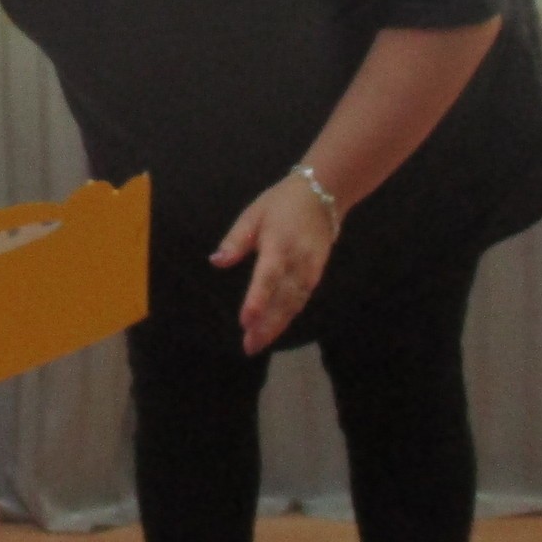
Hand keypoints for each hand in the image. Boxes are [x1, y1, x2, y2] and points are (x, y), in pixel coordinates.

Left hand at [211, 177, 336, 355]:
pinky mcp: (317, 273)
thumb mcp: (253, 214)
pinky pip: (302, 298)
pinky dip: (289, 315)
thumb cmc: (281, 203)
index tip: (246, 321)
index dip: (258, 300)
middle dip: (267, 324)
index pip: (268, 276)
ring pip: (294, 303)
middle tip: (250, 346)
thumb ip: (235, 240)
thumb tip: (216, 261)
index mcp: (279, 244)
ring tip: (259, 343)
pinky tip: (276, 328)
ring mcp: (311, 268)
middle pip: (283, 298)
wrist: (324, 195)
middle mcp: (298, 260)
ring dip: (277, 325)